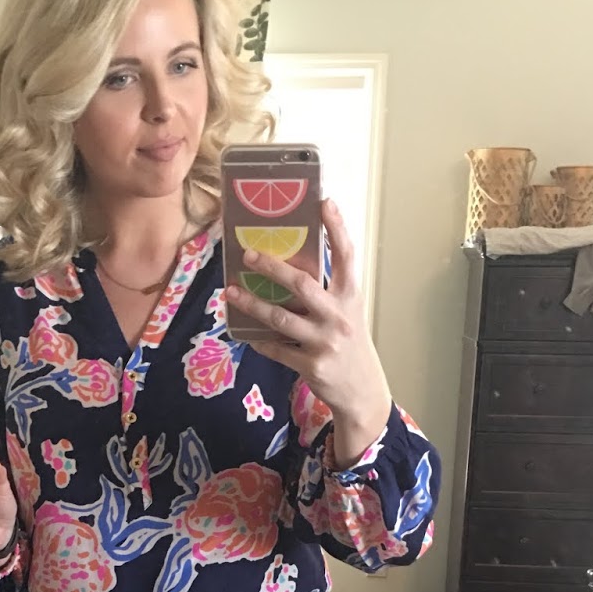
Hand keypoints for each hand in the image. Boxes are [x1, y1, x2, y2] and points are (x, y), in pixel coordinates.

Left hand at [225, 198, 392, 462]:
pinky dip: (259, 341)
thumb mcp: (347, 312)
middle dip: (272, 268)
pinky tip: (245, 332)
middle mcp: (339, 315)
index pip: (346, 255)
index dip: (337, 227)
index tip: (324, 201)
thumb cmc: (349, 343)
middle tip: (248, 254)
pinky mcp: (312, 365)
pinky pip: (277, 349)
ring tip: (231, 292)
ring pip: (281, 318)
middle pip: (302, 284)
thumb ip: (327, 291)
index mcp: (350, 296)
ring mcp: (325, 342)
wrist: (361, 391)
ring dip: (252, 304)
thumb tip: (290, 265)